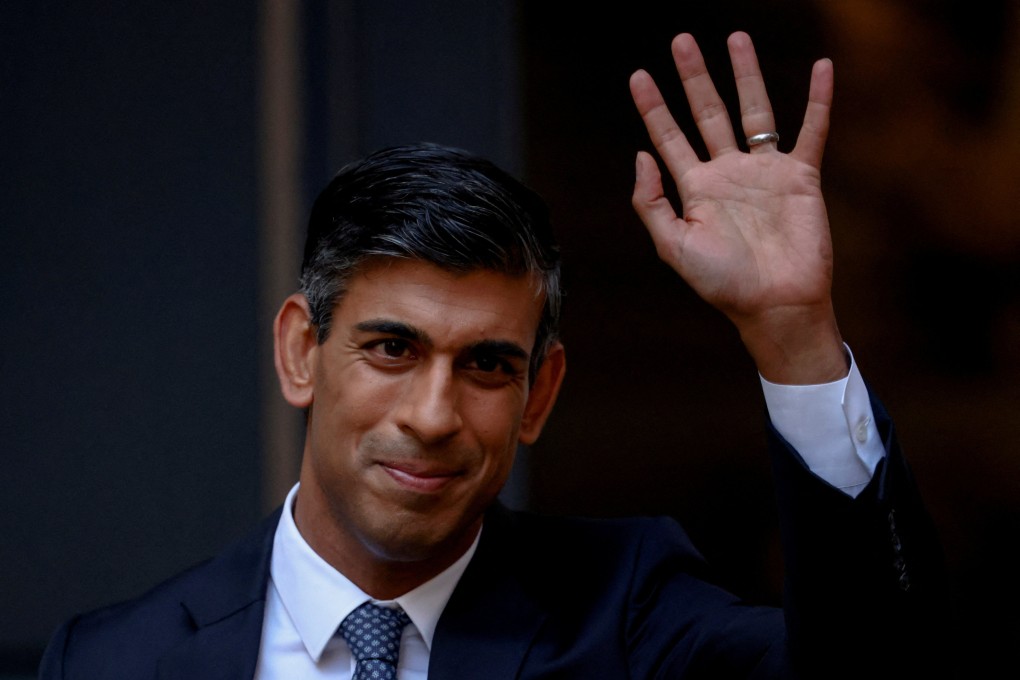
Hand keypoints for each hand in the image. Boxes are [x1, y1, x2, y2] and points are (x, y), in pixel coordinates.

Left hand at [630, 32, 847, 383]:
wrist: (775, 304)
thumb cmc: (722, 283)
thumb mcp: (673, 246)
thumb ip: (652, 202)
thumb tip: (640, 155)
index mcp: (694, 189)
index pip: (669, 138)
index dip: (653, 108)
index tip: (639, 75)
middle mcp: (727, 173)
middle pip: (707, 112)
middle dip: (694, 77)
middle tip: (681, 40)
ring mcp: (764, 172)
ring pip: (754, 111)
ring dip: (746, 74)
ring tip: (736, 38)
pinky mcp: (801, 177)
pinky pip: (811, 129)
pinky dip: (819, 99)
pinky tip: (823, 67)